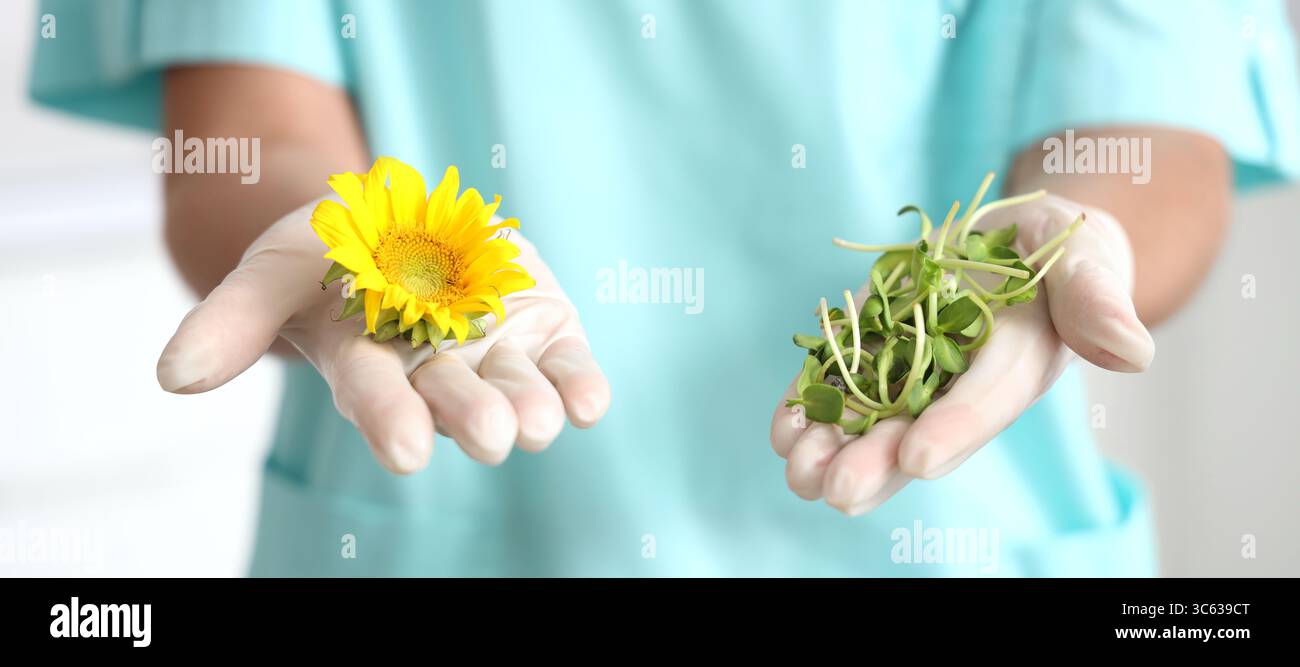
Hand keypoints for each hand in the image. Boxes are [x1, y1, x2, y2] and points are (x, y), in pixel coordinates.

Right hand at [156, 200, 609, 472]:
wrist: (397, 226)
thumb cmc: (325, 256)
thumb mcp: (274, 269)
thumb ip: (232, 320)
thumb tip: (173, 379)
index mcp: (369, 365)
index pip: (375, 396)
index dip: (390, 421)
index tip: (407, 452)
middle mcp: (434, 371)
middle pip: (453, 399)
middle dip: (471, 417)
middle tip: (491, 437)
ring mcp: (492, 354)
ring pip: (515, 389)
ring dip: (532, 407)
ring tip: (542, 424)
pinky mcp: (542, 331)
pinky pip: (566, 366)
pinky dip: (580, 384)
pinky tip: (591, 403)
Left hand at [769, 194, 1153, 514]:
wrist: (1018, 242)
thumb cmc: (1063, 249)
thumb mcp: (1086, 254)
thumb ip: (1097, 298)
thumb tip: (1134, 354)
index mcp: (1019, 364)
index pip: (988, 400)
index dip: (956, 427)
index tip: (920, 456)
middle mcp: (962, 384)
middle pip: (920, 431)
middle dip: (878, 463)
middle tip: (837, 490)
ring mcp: (914, 371)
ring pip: (872, 421)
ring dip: (833, 448)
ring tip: (798, 470)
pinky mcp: (876, 350)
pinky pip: (840, 386)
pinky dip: (809, 406)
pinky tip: (783, 428)